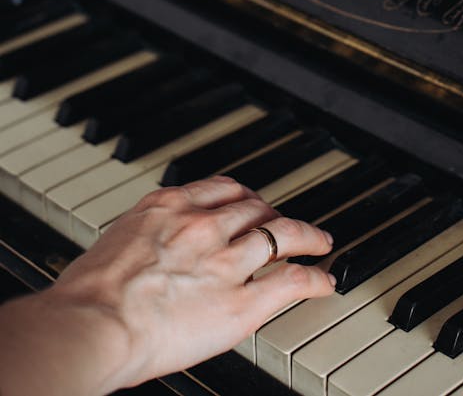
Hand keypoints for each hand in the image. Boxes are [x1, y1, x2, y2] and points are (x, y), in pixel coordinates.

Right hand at [0, 176, 334, 394]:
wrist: (92, 325)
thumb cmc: (86, 298)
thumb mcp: (113, 243)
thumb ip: (140, 238)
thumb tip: (141, 252)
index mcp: (169, 206)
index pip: (221, 188)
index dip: (243, 195)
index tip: (250, 201)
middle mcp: (204, 226)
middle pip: (254, 208)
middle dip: (273, 214)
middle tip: (284, 222)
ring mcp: (227, 262)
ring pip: (282, 236)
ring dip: (307, 237)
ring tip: (320, 241)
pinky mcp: (241, 303)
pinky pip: (291, 282)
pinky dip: (314, 278)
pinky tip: (325, 282)